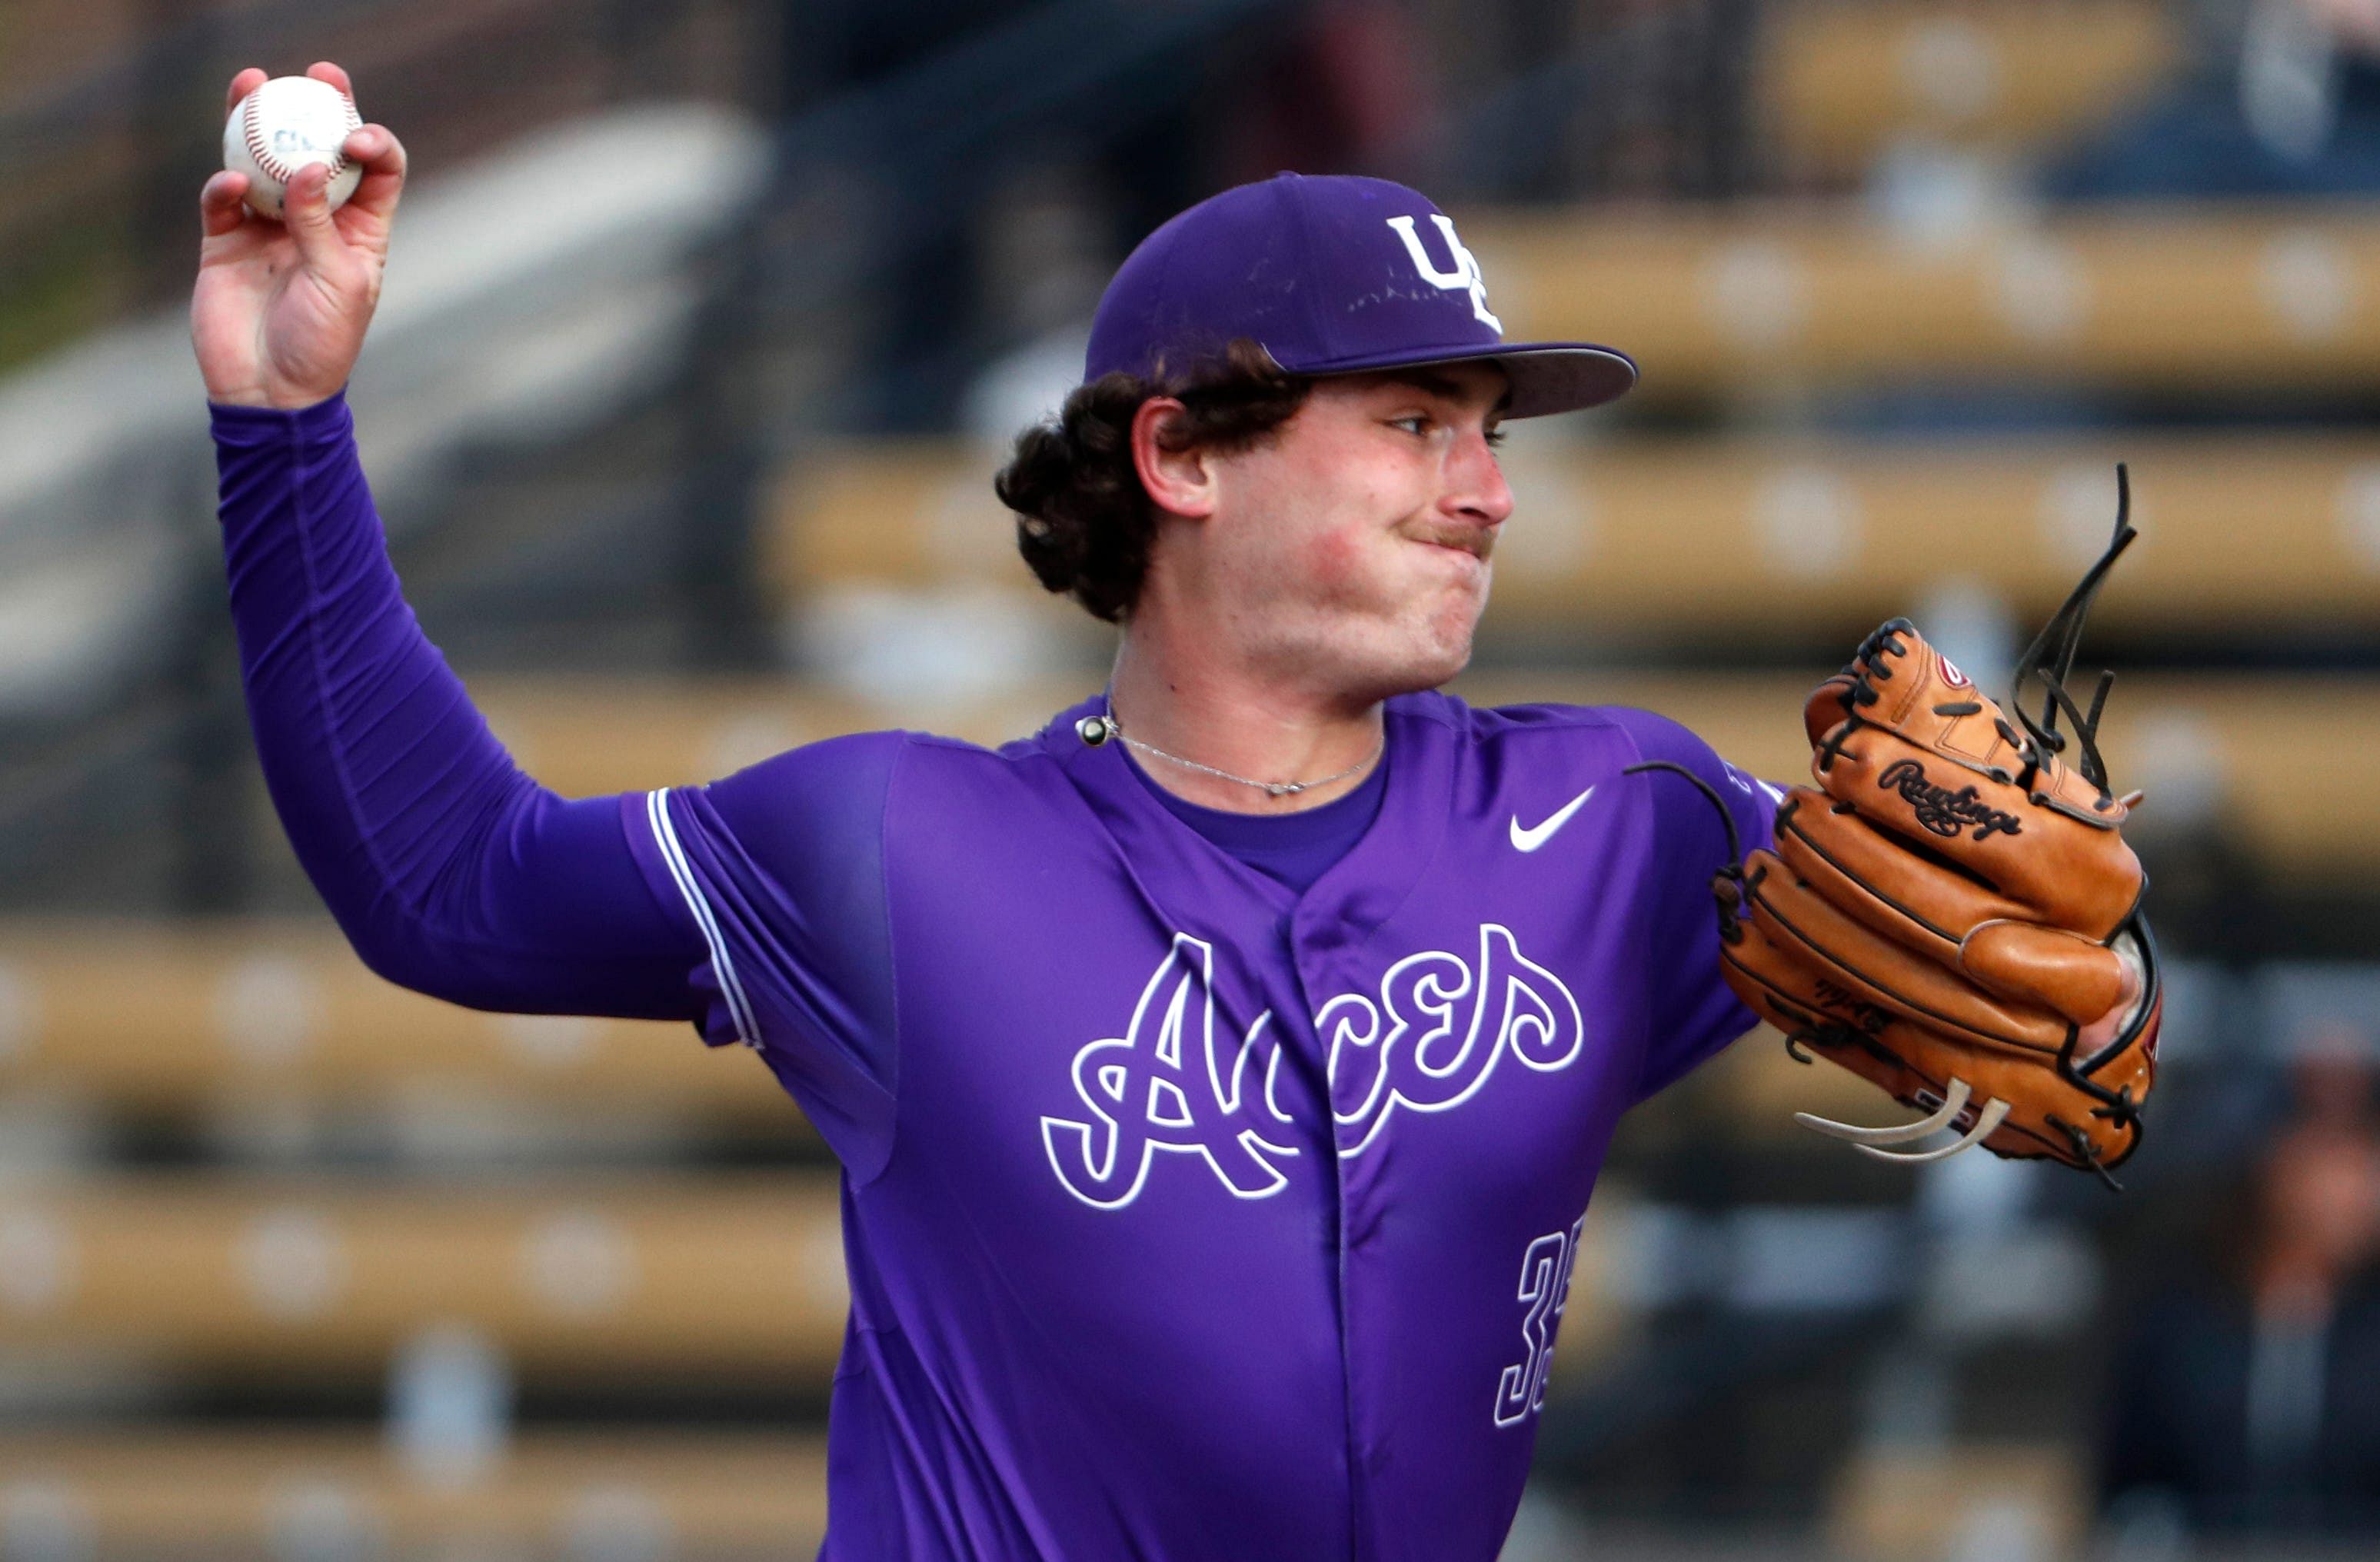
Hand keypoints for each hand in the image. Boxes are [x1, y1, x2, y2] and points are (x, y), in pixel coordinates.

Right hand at [192, 62, 406, 409]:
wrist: (270, 390)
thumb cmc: (321, 343)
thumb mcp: (338, 283)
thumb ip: (321, 223)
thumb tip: (312, 166)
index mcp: (362, 230)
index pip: (377, 171)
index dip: (373, 142)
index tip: (355, 136)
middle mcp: (318, 220)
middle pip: (320, 150)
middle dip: (319, 109)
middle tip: (315, 74)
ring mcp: (270, 227)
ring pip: (264, 161)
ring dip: (257, 123)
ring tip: (251, 85)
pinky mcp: (226, 240)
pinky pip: (223, 198)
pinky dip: (225, 185)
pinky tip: (231, 184)